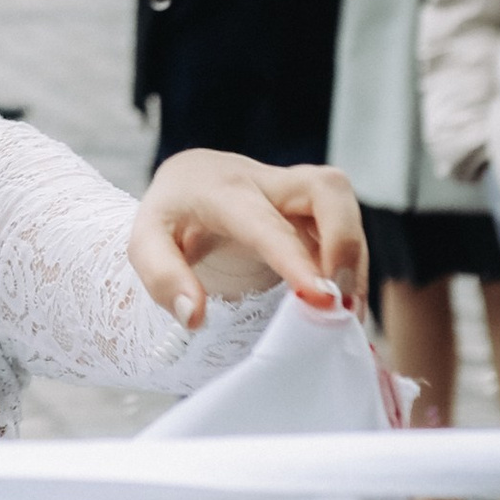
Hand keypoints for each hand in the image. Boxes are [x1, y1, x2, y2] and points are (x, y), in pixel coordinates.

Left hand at [129, 148, 366, 328]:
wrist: (187, 182)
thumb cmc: (169, 217)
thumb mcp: (145, 244)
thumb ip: (163, 278)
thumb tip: (195, 317)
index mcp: (222, 191)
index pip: (266, 223)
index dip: (296, 259)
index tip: (320, 299)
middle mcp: (266, 182)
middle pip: (327, 188)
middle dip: (346, 242)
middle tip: (340, 302)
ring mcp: (296, 191)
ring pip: (344, 207)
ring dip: (354, 262)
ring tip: (345, 315)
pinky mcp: (314, 208)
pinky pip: (345, 228)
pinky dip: (351, 266)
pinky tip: (343, 304)